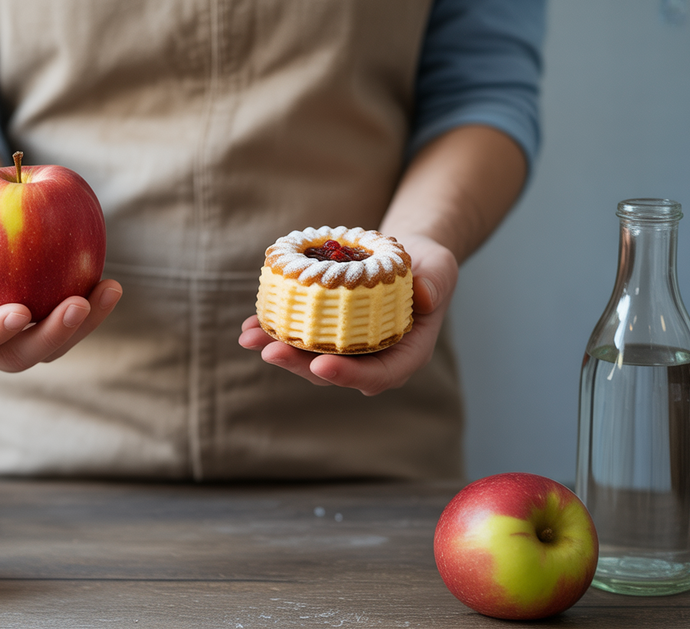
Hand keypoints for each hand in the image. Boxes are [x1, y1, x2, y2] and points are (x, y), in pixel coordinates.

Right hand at [0, 222, 122, 371]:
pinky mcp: (51, 326)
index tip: (21, 311)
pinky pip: (74, 325)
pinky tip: (111, 285)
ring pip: (57, 345)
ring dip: (86, 324)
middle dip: (53, 335)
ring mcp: (25, 339)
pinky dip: (95, 308)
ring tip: (108, 290)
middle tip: (77, 305)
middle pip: (23, 355)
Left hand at [238, 235, 457, 395]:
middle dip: (298, 364)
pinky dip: (274, 330)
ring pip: (309, 357)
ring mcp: (347, 348)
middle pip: (333, 371)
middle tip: (270, 351)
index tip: (320, 365)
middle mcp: (372, 359)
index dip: (348, 375)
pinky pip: (300, 336)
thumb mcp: (440, 269)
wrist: (408, 257)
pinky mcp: (327, 332)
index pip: (378, 375)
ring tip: (248, 338)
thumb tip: (426, 297)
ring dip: (277, 348)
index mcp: (404, 354)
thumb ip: (435, 283)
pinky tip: (249, 325)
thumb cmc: (428, 266)